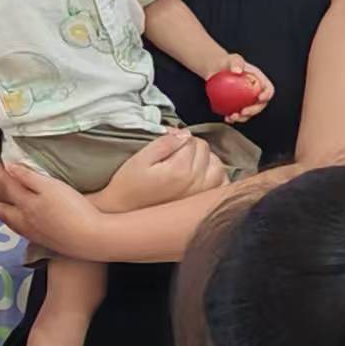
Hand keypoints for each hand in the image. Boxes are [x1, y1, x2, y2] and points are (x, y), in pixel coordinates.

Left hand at [0, 160, 103, 256]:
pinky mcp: (48, 243)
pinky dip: (17, 227)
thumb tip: (8, 168)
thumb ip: (28, 177)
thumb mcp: (50, 186)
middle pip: (5, 211)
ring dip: (4, 218)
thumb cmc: (72, 209)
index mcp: (26, 205)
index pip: (10, 187)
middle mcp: (26, 222)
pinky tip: (24, 229)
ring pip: (14, 225)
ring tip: (0, 215)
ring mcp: (36, 234)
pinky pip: (24, 233)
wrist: (91, 239)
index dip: (2, 174)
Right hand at [95, 130, 224, 212]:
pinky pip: (221, 184)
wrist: (123, 212)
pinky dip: (216, 176)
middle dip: (191, 146)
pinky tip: (202, 176)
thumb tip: (183, 133)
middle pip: (204, 149)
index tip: (166, 141)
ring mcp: (202, 194)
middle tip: (173, 153)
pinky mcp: (203, 203)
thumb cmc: (129, 185)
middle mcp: (196, 182)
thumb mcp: (140, 159)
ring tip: (187, 163)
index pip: (190, 139)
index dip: (176, 136)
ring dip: (205, 159)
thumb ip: (164, 143)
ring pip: (216, 164)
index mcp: (180, 169)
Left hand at [209, 54, 273, 123]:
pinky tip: (227, 118)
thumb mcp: (233, 59)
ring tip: (233, 117)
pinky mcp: (236, 105)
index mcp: (259, 81)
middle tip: (244, 112)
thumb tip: (237, 70)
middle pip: (260, 104)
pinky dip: (233, 118)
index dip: (267, 95)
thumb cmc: (227, 62)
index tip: (260, 98)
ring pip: (249, 112)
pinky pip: (237, 114)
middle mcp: (254, 92)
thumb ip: (236, 62)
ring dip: (243, 118)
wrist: (215, 69)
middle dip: (254, 110)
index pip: (268, 89)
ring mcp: (246, 100)